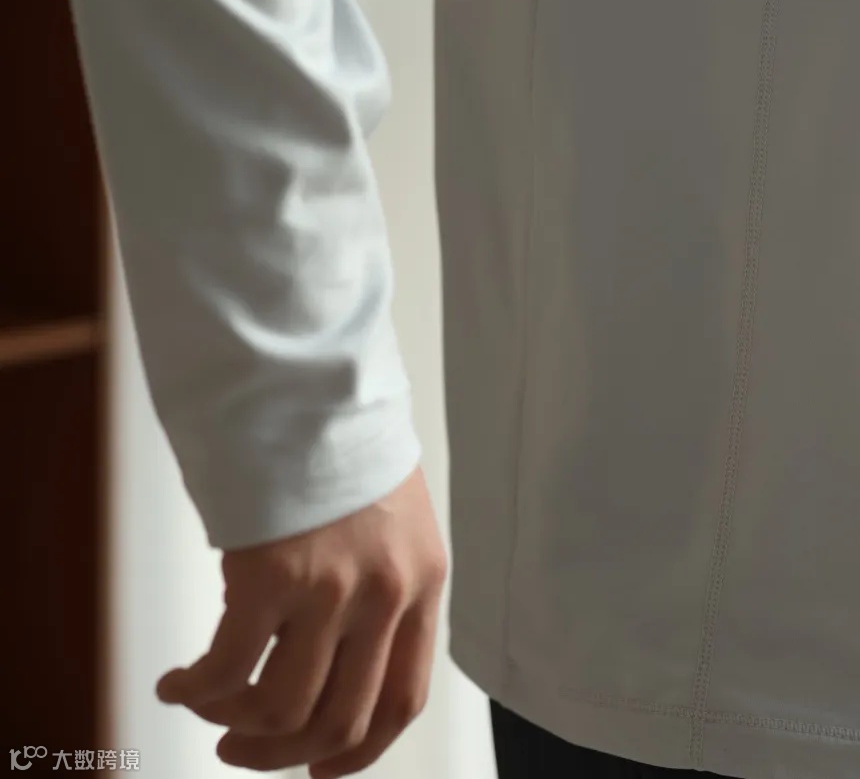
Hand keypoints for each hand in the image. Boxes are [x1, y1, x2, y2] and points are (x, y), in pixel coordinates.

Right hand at [155, 464, 447, 775]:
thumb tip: (321, 660)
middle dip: (282, 753)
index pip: (402, 699)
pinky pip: (227, 668)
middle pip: (338, 721)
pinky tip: (176, 682)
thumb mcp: (391, 515)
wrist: (312, 379)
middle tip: (240, 746)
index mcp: (423, 580)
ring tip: (207, 708)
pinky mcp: (272, 576)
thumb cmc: (342, 440)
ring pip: (281, 709)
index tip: (319, 771)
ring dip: (234, 723)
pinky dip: (196, 688)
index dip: (358, 753)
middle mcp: (386, 594)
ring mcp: (331, 589)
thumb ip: (375, 585)